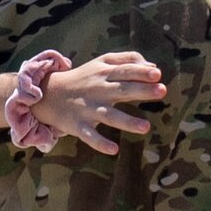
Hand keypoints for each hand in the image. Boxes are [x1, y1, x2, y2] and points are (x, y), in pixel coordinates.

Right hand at [35, 50, 166, 153]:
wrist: (49, 94)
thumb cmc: (84, 78)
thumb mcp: (102, 62)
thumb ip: (127, 60)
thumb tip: (154, 66)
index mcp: (104, 74)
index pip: (125, 71)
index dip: (141, 72)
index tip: (158, 74)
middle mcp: (98, 90)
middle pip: (122, 90)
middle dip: (141, 90)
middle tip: (161, 90)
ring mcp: (88, 109)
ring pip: (110, 116)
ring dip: (127, 122)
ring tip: (146, 127)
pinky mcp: (79, 125)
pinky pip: (90, 136)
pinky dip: (100, 143)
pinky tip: (114, 149)